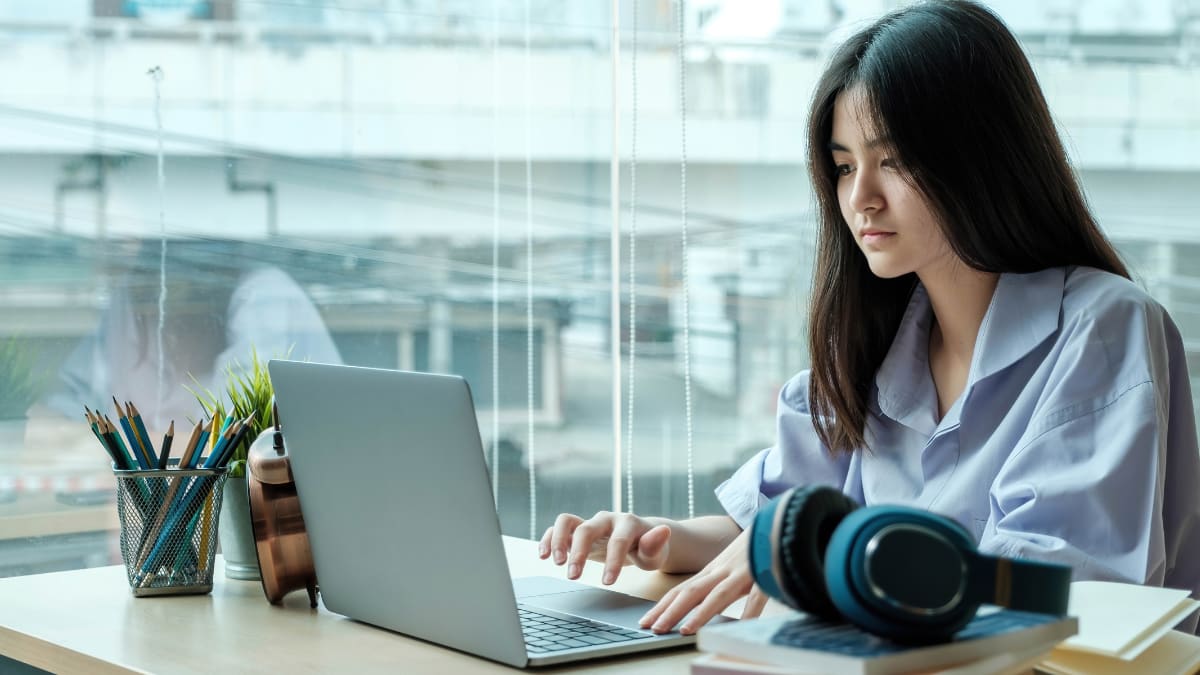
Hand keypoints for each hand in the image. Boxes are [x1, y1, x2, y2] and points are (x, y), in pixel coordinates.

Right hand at [539, 511, 672, 584]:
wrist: (640, 538)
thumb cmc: (649, 548)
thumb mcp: (656, 551)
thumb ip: (655, 544)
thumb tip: (663, 531)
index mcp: (627, 523)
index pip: (618, 541)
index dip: (612, 561)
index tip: (607, 583)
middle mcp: (605, 519)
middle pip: (587, 529)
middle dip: (578, 553)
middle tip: (573, 576)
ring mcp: (589, 523)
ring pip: (566, 521)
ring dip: (558, 541)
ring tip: (556, 563)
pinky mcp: (577, 530)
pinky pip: (558, 529)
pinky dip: (548, 539)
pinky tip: (543, 555)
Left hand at [637, 528, 767, 634]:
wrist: (777, 521)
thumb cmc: (753, 548)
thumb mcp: (730, 567)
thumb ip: (717, 586)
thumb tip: (700, 609)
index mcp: (711, 571)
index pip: (681, 590)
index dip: (662, 606)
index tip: (645, 622)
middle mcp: (722, 570)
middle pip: (691, 592)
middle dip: (670, 612)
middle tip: (653, 629)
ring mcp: (742, 571)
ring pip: (718, 594)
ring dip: (700, 613)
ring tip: (684, 630)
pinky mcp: (765, 572)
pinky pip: (757, 594)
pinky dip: (750, 610)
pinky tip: (743, 624)